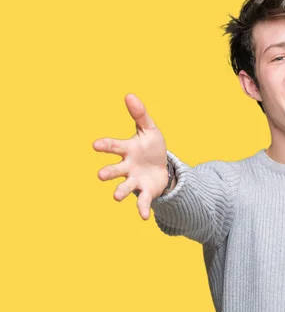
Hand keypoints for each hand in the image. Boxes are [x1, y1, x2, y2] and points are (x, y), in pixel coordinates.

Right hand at [93, 94, 167, 219]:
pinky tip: (143, 217)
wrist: (162, 168)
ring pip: (125, 187)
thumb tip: (129, 94)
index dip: (105, 145)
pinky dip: (141, 209)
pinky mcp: (145, 192)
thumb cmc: (151, 147)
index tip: (96, 144)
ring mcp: (135, 180)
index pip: (114, 146)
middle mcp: (127, 167)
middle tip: (101, 175)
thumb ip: (140, 115)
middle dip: (108, 172)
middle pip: (115, 170)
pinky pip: (142, 201)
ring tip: (115, 197)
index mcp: (127, 150)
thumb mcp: (149, 129)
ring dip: (120, 192)